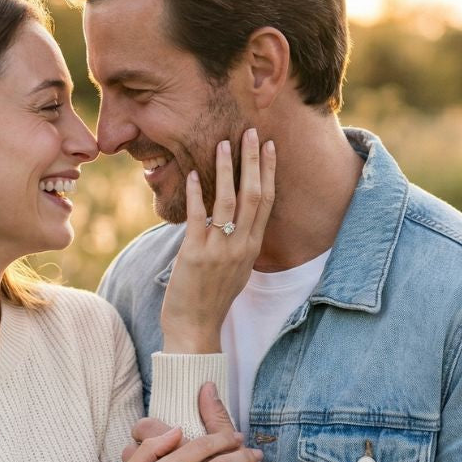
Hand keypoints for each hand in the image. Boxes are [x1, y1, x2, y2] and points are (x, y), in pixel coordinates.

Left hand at [162, 128, 276, 352]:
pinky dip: (196, 194)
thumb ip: (239, 243)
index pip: (267, 201)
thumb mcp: (236, 269)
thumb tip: (237, 219)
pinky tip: (192, 175)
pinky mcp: (195, 255)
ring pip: (228, 202)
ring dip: (226, 170)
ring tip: (223, 144)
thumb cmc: (212, 298)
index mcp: (253, 247)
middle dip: (254, 162)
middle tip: (252, 132)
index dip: (269, 171)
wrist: (196, 328)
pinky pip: (198, 218)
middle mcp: (241, 246)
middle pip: (254, 195)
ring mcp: (219, 250)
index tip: (270, 146)